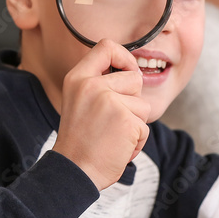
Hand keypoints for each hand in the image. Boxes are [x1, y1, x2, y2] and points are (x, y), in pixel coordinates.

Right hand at [53, 39, 149, 189]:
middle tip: (111, 121)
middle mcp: (92, 86)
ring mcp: (109, 102)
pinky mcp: (126, 120)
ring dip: (135, 124)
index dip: (124, 57)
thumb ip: (100, 83)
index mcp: (78, 78)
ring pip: (144, 105)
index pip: (106, 46)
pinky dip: (137, 141)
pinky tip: (118, 147)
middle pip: (135, 78)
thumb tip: (132, 71)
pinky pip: (145, 127)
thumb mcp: (79, 101)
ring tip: (113, 135)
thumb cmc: (80, 140)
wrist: (73, 171)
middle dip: (133, 101)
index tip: (127, 71)